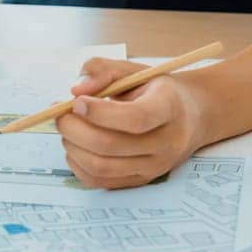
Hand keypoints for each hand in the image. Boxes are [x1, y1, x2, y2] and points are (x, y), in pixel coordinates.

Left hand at [56, 58, 209, 188]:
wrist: (191, 116)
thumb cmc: (154, 90)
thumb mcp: (133, 70)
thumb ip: (102, 70)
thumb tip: (76, 90)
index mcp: (170, 108)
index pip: (136, 118)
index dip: (100, 113)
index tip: (76, 101)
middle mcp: (167, 142)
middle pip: (111, 146)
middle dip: (74, 128)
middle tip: (60, 113)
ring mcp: (155, 166)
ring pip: (101, 167)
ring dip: (72, 146)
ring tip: (68, 127)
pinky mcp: (141, 180)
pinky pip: (99, 181)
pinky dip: (77, 164)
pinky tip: (76, 145)